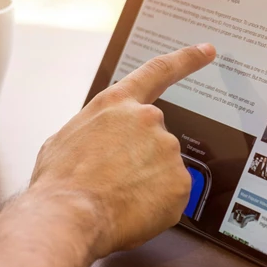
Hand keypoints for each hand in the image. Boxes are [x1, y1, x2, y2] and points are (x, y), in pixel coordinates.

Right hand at [29, 43, 215, 258]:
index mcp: (116, 104)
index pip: (158, 71)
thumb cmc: (60, 180)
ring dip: (146, 183)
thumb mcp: (65, 139)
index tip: (206, 51)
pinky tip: (130, 209)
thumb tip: (100, 144)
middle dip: (139, 160)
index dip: (186, 60)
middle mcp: (147, 119)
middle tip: (112, 181)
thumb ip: (95, 131)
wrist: (69, 214)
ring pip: (163, 169)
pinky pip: (172, 195)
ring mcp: (167, 150)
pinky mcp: (181, 182)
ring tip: (116, 197)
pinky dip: (155, 204)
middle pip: (154, 138)